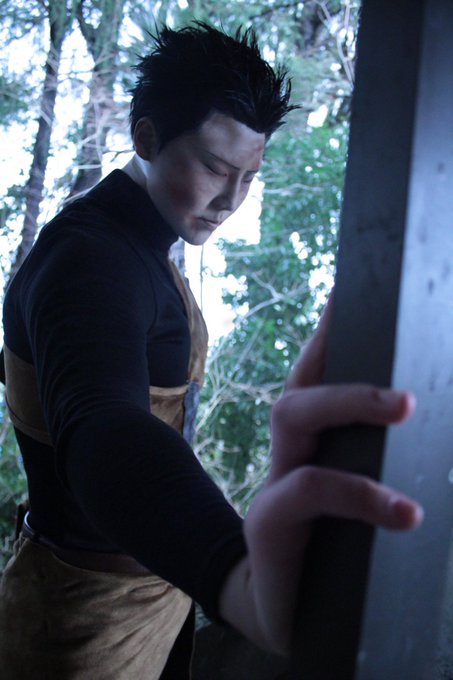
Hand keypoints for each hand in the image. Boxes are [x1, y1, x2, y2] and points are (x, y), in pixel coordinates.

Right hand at [219, 300, 423, 655]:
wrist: (280, 607)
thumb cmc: (330, 545)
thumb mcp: (358, 497)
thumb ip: (383, 463)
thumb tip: (434, 424)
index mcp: (315, 439)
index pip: (317, 370)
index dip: (330, 329)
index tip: (348, 289)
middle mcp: (292, 448)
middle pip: (303, 381)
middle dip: (347, 353)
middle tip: (405, 361)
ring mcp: (277, 479)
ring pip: (294, 415)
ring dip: (351, 402)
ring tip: (405, 406)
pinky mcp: (272, 520)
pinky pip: (310, 489)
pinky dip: (360, 493)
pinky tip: (405, 513)